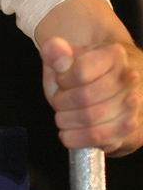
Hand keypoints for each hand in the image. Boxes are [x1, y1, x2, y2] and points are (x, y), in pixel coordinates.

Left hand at [41, 36, 142, 155]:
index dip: (63, 80)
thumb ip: (56, 51)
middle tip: (60, 102)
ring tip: (64, 117)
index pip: (80, 72)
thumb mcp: (67, 55)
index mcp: (115, 56)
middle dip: (62, 103)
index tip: (61, 81)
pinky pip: (103, 139)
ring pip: (92, 121)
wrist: (112, 85)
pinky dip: (79, 138)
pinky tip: (71, 133)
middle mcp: (131, 80)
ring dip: (68, 121)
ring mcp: (136, 107)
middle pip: (84, 98)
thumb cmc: (86, 70)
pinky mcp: (134, 132)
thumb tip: (55, 50)